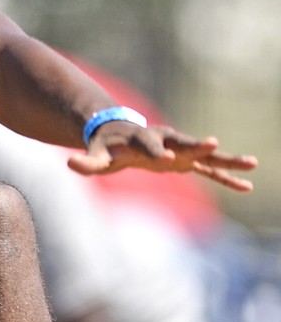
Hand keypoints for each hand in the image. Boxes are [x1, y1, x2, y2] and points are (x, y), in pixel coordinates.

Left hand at [67, 121, 255, 192]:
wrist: (121, 134)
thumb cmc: (108, 147)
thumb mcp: (96, 155)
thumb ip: (86, 162)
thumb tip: (69, 163)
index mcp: (144, 140)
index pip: (151, 147)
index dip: (158, 154)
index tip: (168, 160)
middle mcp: (166, 141)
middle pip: (185, 144)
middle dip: (199, 145)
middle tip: (214, 143)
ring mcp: (180, 150)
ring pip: (206, 155)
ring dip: (227, 160)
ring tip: (252, 163)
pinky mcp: (188, 161)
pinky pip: (210, 170)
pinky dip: (226, 177)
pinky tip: (246, 187)